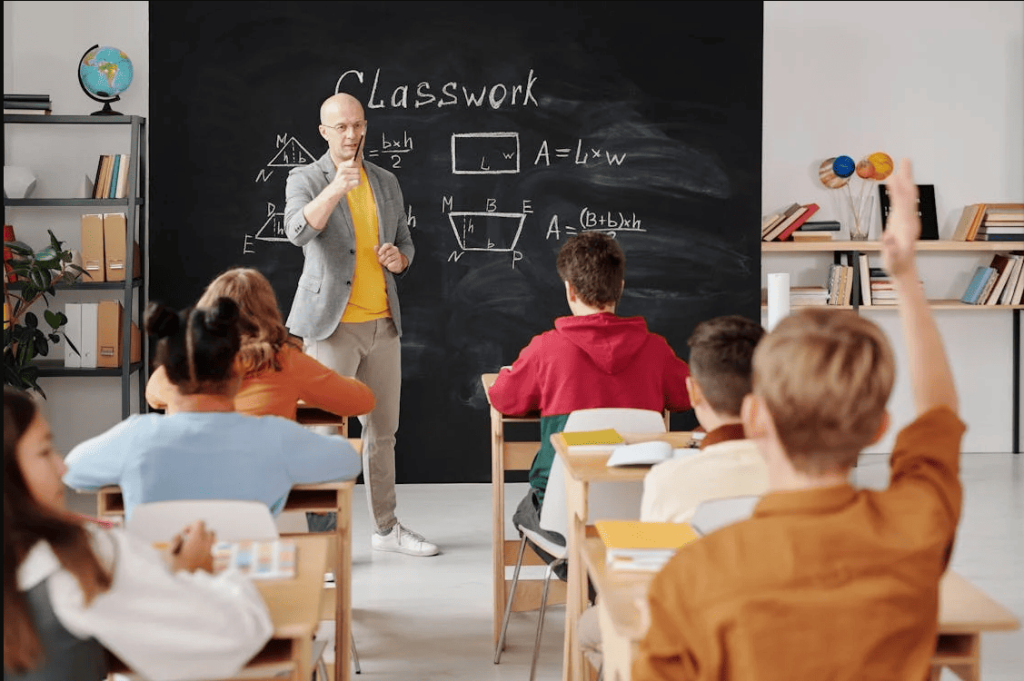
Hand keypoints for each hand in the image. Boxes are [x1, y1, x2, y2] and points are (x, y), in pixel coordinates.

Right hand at [169, 520, 215, 573]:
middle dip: (199, 535)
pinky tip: (200, 561)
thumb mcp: (168, 553)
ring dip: (205, 543)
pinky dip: (209, 554)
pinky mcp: (216, 562)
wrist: (189, 586)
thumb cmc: (177, 568)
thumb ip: (173, 541)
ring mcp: (214, 552)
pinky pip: (215, 553)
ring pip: (213, 542)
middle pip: (208, 532)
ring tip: (196, 552)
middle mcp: (208, 542)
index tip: (185, 535)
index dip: (191, 526)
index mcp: (198, 537)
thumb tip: (180, 536)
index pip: (199, 523)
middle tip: (190, 543)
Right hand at [330, 160, 361, 196]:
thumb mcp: (342, 170)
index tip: (354, 169)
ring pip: (358, 176)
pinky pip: (357, 182)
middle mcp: (342, 170)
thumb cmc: (340, 180)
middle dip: (357, 174)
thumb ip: (349, 164)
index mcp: (342, 165)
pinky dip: (357, 184)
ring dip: (358, 179)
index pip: (353, 162)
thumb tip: (354, 157)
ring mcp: (344, 177)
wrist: (334, 189)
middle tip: (353, 177)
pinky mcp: (347, 184)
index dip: (356, 166)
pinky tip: (352, 184)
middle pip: (357, 169)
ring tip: (352, 181)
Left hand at [375, 242, 406, 272]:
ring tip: (385, 263)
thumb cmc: (386, 258)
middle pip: (387, 252)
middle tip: (381, 261)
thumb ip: (378, 250)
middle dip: (382, 258)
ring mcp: (398, 255)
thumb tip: (375, 246)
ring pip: (389, 259)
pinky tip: (389, 265)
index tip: (379, 253)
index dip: (382, 249)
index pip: (387, 245)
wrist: (394, 265)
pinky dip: (388, 266)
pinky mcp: (398, 262)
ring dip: (385, 262)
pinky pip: (391, 264)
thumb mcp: (381, 254)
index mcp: (390, 246)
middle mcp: (395, 249)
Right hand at [880, 158, 920, 279]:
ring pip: (907, 195)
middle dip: (907, 176)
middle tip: (905, 159)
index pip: (902, 202)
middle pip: (908, 193)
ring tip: (902, 166)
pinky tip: (895, 184)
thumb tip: (888, 237)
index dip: (897, 188)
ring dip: (905, 180)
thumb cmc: (897, 264)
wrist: (904, 269)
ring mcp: (907, 219)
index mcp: (906, 225)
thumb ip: (892, 247)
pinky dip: (899, 190)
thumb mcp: (893, 258)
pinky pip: (902, 201)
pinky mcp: (903, 221)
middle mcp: (909, 219)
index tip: (893, 175)